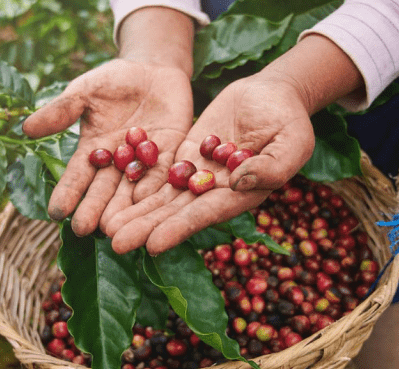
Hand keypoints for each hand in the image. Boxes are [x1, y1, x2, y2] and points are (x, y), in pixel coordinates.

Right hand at [22, 59, 193, 236]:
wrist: (153, 69)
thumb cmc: (113, 80)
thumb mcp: (84, 91)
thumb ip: (61, 111)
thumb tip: (25, 128)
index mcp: (92, 151)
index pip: (77, 177)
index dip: (67, 193)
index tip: (56, 212)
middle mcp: (116, 164)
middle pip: (104, 191)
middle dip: (94, 209)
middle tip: (85, 229)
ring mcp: (143, 162)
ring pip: (132, 190)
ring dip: (124, 210)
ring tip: (116, 229)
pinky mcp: (171, 155)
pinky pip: (163, 174)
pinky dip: (155, 187)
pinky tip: (147, 202)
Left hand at [102, 74, 315, 254]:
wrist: (273, 94)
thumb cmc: (290, 119)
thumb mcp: (292, 141)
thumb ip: (271, 166)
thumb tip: (237, 182)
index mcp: (241, 195)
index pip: (205, 215)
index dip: (179, 229)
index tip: (153, 244)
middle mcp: (215, 192)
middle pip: (175, 213)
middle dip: (146, 228)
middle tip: (115, 243)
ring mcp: (197, 175)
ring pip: (162, 197)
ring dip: (135, 212)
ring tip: (105, 227)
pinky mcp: (185, 156)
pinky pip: (158, 172)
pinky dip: (137, 184)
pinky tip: (112, 195)